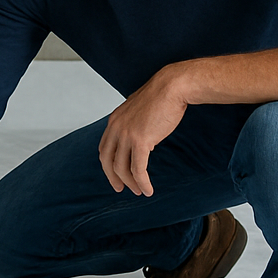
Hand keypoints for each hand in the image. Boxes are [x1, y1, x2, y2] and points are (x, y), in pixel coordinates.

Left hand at [99, 66, 188, 197]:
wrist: (172, 86)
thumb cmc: (162, 96)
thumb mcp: (140, 110)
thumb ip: (135, 124)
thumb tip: (141, 139)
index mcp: (114, 120)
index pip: (104, 148)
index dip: (108, 164)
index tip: (115, 174)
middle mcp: (116, 127)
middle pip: (107, 160)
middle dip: (113, 177)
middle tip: (121, 188)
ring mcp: (127, 134)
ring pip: (122, 168)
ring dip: (130, 183)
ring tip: (139, 191)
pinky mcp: (140, 140)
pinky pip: (138, 169)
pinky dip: (142, 182)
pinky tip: (148, 190)